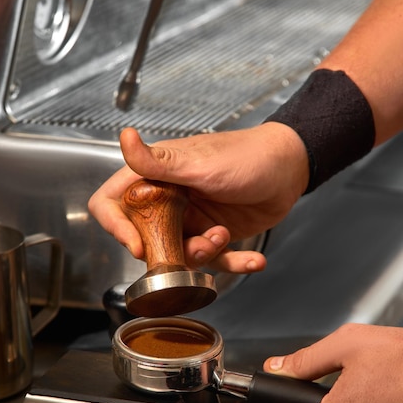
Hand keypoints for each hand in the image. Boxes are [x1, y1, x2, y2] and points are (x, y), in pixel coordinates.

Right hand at [88, 124, 308, 272]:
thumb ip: (159, 163)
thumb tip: (124, 138)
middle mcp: (168, 200)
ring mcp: (191, 220)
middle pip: (146, 238)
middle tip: (198, 243)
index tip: (138, 244)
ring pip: (180, 254)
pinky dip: (234, 263)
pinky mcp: (214, 234)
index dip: (116, 227)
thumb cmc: (247, 156)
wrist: (290, 167)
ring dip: (203, 254)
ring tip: (224, 236)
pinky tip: (253, 260)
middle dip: (169, 250)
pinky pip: (215, 259)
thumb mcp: (200, 164)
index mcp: (155, 178)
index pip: (112, 203)